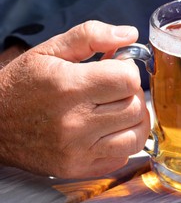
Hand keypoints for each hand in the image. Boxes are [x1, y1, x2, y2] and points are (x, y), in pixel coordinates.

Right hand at [0, 21, 149, 178]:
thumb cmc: (22, 85)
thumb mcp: (50, 50)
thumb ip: (92, 35)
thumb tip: (130, 34)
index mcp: (69, 87)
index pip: (128, 80)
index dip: (129, 71)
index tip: (117, 70)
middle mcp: (75, 123)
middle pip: (136, 108)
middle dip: (133, 93)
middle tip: (116, 90)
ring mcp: (78, 151)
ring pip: (136, 136)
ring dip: (134, 120)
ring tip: (118, 110)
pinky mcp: (78, 169)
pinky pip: (123, 158)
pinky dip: (123, 142)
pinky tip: (108, 131)